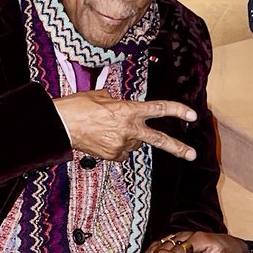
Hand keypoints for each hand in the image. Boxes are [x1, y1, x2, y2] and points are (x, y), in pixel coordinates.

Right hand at [53, 91, 197, 161]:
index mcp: (128, 110)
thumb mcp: (102, 96)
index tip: (192, 115)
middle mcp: (128, 129)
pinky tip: (104, 138)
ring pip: (134, 143)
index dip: (177, 110)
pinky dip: (117, 146)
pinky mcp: (112, 156)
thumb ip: (119, 102)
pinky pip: (122, 151)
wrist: (60, 125)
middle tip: (192, 155)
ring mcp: (121, 145)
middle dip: (177, 148)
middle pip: (159, 139)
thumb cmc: (78, 106)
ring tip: (108, 129)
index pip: (158, 109)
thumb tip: (121, 108)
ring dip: (128, 137)